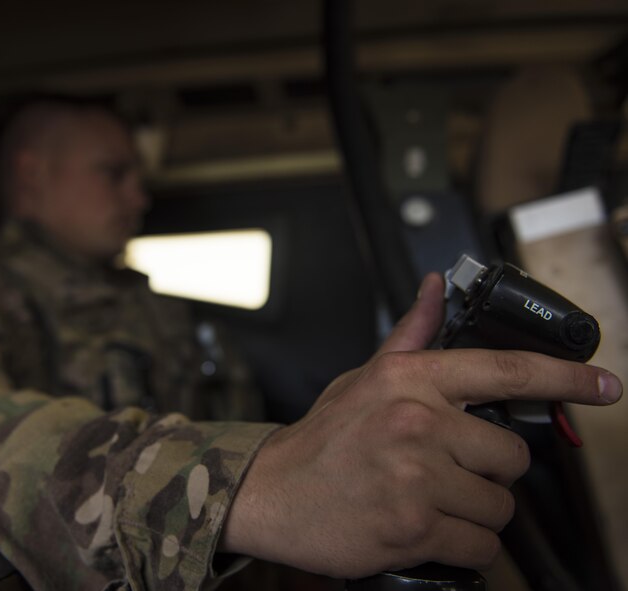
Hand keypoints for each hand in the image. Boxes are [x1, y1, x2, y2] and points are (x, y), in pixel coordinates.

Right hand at [219, 273, 621, 578]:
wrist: (271, 492)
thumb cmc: (321, 440)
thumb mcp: (363, 380)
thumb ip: (411, 340)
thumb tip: (435, 290)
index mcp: (409, 380)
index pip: (506, 369)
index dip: (566, 378)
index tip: (603, 385)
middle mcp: (417, 422)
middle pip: (511, 455)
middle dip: (489, 469)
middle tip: (447, 470)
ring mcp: (417, 476)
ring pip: (500, 504)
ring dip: (475, 510)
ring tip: (430, 500)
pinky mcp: (414, 526)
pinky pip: (481, 544)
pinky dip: (464, 543)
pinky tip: (427, 527)